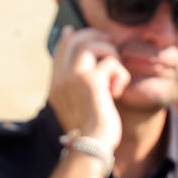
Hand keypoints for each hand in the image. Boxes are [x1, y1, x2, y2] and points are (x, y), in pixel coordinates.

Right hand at [47, 25, 126, 153]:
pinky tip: (118, 92)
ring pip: (91, 44)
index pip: (61, 49)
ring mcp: (73, 77)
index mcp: (56, 84)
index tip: (74, 30)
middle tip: (111, 48)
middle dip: (97, 39)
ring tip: (116, 73)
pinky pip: (111, 62)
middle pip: (75, 40)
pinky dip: (120, 75)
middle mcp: (60, 78)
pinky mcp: (91, 81)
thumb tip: (90, 69)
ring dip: (109, 53)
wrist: (90, 146)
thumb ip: (80, 87)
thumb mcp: (80, 106)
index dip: (71, 37)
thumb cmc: (92, 132)